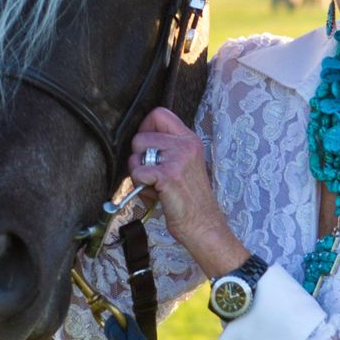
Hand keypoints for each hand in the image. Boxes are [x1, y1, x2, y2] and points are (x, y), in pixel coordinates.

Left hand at [128, 107, 248, 277]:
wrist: (203, 225)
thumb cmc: (190, 199)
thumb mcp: (185, 164)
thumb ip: (168, 148)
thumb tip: (140, 140)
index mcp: (189, 139)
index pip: (159, 113)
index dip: (145, 128)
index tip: (146, 148)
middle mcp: (185, 145)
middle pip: (141, 136)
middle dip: (138, 158)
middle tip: (151, 176)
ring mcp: (178, 159)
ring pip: (136, 154)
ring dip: (138, 174)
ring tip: (154, 187)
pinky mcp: (168, 176)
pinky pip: (138, 173)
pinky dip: (139, 188)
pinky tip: (154, 196)